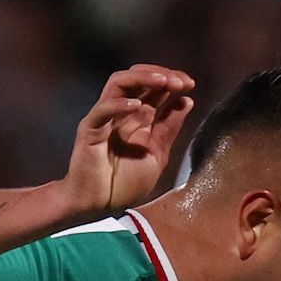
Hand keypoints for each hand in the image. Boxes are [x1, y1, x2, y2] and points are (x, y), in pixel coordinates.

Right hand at [62, 64, 195, 217]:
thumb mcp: (157, 156)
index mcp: (138, 118)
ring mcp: (105, 117)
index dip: (173, 80)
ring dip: (142, 78)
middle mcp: (122, 112)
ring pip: (118, 82)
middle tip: (180, 81)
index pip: (154, 88)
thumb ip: (169, 130)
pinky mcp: (90, 129)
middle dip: (161, 74)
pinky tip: (139, 105)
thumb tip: (186, 102)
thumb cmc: (123, 185)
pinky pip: (103, 109)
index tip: (190, 84)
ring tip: (163, 81)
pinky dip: (120, 104)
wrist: (98, 206)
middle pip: (137, 77)